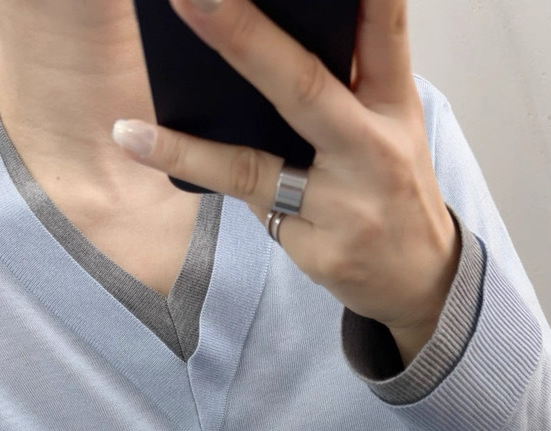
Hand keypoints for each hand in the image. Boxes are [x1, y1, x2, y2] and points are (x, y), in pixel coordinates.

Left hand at [113, 0, 460, 363]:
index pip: (384, 31)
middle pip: (304, 87)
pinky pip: (247, 203)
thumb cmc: (392, 189)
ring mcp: (345, 205)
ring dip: (190, 148)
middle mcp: (372, 150)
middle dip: (243, 39)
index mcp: (392, 106)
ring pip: (255, 167)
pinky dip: (197, 171)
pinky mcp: (320, 248)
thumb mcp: (389, 125)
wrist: (421, 279)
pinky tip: (144, 147)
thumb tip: (259, 34)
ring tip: (130, 131)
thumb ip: (345, 81)